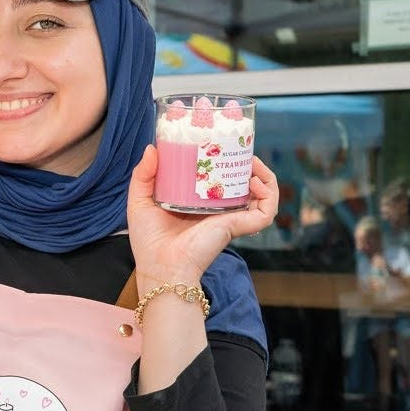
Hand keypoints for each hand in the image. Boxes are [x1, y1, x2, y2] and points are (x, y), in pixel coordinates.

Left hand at [126, 146, 277, 286]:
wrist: (160, 267)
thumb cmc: (149, 242)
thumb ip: (143, 174)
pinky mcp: (237, 226)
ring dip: (265, 176)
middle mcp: (219, 209)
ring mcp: (231, 218)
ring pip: (262, 195)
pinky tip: (258, 184)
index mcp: (199, 202)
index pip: (220, 178)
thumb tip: (152, 147)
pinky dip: (270, 196)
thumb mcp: (140, 201)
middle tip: (240, 149)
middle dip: (249, 163)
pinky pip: (266, 212)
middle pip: (244, 183)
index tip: (224, 143)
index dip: (227, 160)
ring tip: (253, 163)